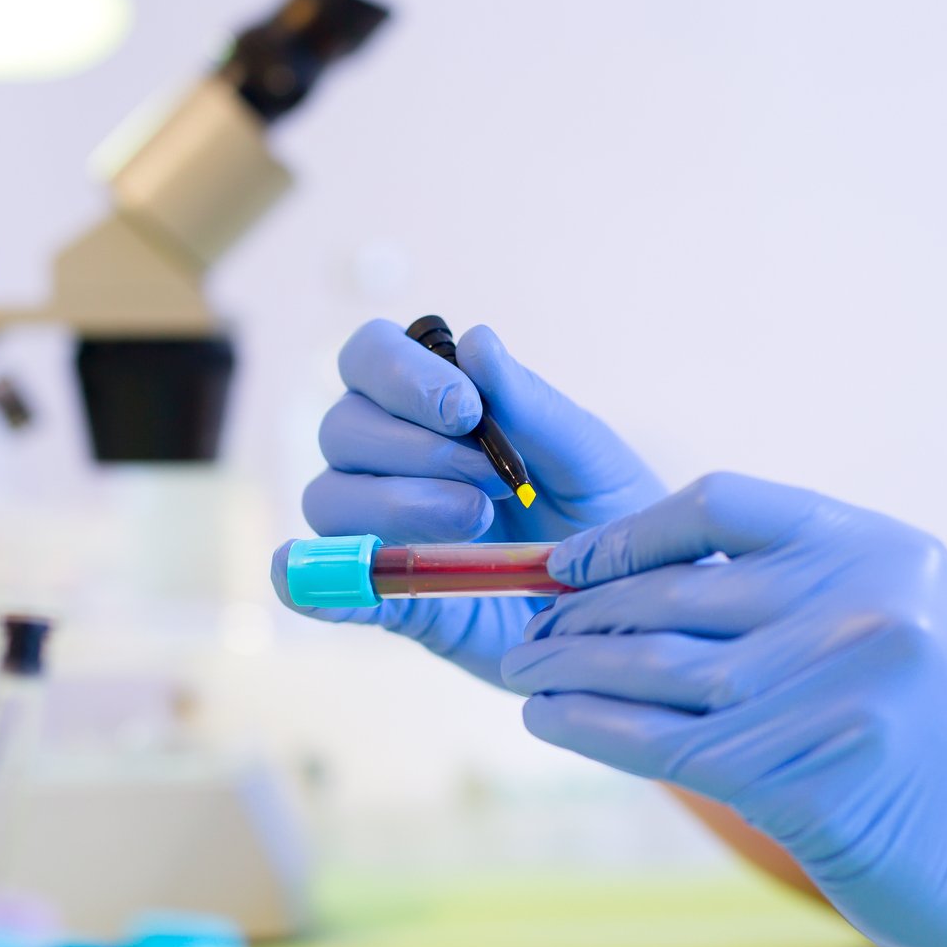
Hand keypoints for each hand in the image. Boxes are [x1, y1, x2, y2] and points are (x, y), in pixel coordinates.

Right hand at [275, 319, 662, 684]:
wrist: (631, 606)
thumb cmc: (610, 514)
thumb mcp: (588, 458)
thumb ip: (531, 406)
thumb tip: (476, 340)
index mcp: (436, 405)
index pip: (370, 358)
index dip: (400, 375)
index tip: (466, 412)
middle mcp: (393, 458)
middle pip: (343, 426)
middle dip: (413, 449)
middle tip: (493, 484)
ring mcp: (384, 528)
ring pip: (329, 497)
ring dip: (394, 504)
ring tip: (476, 525)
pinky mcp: (388, 598)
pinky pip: (324, 584)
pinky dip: (315, 583)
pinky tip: (323, 589)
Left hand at [499, 473, 946, 946]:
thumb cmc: (940, 752)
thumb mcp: (889, 633)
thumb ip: (787, 597)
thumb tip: (629, 586)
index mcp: (879, 547)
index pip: (721, 503)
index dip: (630, 532)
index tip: (570, 565)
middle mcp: (863, 603)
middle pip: (676, 592)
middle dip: (583, 614)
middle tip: (527, 633)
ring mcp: (839, 688)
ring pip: (659, 668)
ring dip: (571, 670)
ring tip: (524, 675)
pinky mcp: (809, 775)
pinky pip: (664, 743)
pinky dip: (591, 728)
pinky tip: (547, 722)